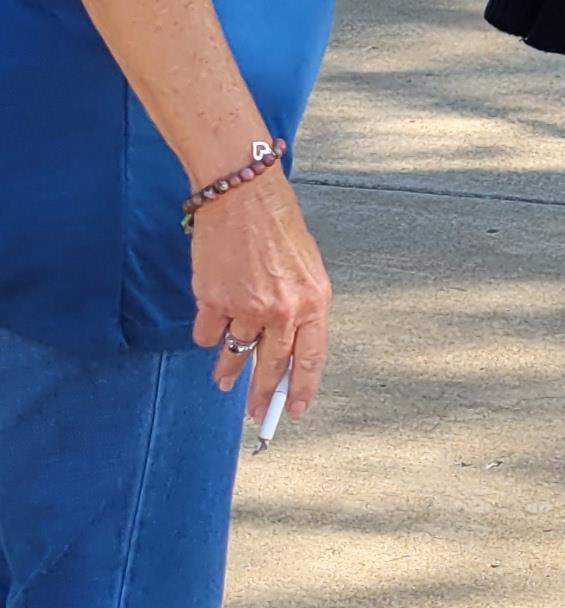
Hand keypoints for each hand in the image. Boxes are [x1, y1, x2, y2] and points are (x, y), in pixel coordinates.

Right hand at [190, 168, 331, 420]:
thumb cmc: (277, 224)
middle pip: (272, 366)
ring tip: (224, 382)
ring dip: (228, 370)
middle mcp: (282, 309)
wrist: (242, 194)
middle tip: (255, 413)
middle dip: (262, 395)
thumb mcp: (307, 268)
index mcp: (313, 301)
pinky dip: (208, 336)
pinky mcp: (213, 299)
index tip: (293, 410)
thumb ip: (301, 308)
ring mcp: (246, 306)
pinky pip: (208, 334)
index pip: (311, 358)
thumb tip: (290, 346)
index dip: (302, 389)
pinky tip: (210, 334)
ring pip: (236, 352)